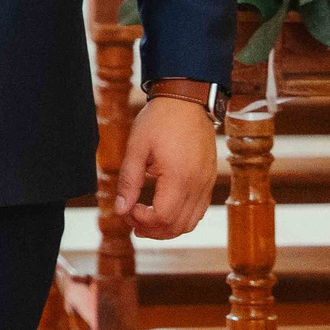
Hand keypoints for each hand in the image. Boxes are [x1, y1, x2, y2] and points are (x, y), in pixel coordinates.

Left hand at [116, 93, 218, 238]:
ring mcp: (207, 183)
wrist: (187, 100)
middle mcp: (198, 184)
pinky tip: (163, 210)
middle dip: (152, 230)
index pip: (163, 217)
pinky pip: (199, 210)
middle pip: (177, 226)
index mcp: (179, 177)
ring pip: (190, 222)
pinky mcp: (209, 179)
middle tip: (131, 220)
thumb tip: (120, 209)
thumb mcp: (136, 147)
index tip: (127, 210)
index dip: (142, 221)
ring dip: (167, 228)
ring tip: (145, 220)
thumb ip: (128, 181)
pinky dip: (181, 218)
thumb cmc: (160, 120)